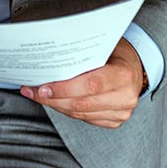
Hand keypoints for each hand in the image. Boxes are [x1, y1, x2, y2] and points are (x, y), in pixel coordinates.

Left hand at [20, 38, 145, 128]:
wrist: (135, 67)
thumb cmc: (115, 52)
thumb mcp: (103, 47)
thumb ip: (82, 55)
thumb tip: (49, 59)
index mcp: (123, 75)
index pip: (90, 85)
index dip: (64, 89)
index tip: (42, 87)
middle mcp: (125, 96)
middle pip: (82, 103)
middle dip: (52, 99)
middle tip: (31, 91)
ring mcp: (122, 112)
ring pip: (81, 114)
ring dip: (56, 105)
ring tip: (36, 95)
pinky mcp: (115, 120)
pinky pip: (85, 119)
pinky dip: (67, 110)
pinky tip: (54, 101)